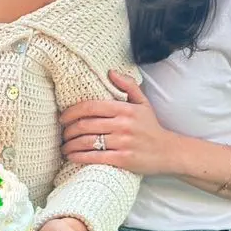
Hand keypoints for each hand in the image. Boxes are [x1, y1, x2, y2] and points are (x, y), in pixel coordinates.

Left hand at [61, 71, 179, 174]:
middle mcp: (123, 124)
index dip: (72, 112)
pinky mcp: (123, 159)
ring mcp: (123, 142)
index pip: (91, 106)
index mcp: (125, 109)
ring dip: (70, 145)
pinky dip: (79, 157)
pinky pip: (94, 157)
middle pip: (85, 125)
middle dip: (68, 130)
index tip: (62, 117)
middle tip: (62, 134)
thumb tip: (110, 71)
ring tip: (64, 147)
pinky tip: (71, 157)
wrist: (168, 151)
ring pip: (87, 141)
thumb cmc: (151, 127)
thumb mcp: (143, 103)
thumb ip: (127, 85)